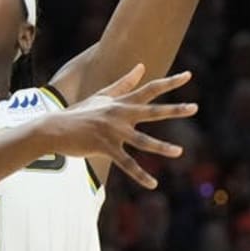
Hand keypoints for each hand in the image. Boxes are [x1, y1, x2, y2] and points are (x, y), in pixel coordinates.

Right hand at [44, 65, 196, 188]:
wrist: (54, 128)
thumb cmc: (80, 113)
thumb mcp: (102, 96)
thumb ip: (124, 83)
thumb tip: (141, 67)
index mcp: (121, 103)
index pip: (149, 89)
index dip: (169, 82)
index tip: (188, 75)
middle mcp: (119, 115)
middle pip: (152, 111)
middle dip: (174, 110)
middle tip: (194, 107)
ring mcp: (112, 131)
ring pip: (142, 140)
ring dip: (161, 147)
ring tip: (179, 152)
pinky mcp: (104, 147)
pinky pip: (126, 163)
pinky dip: (140, 175)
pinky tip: (152, 183)